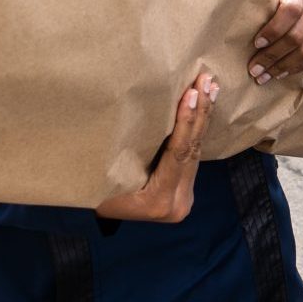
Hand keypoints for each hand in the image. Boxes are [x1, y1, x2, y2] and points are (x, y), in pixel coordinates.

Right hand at [96, 73, 218, 222]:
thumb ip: (132, 153)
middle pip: (192, 150)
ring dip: (203, 117)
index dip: (186, 121)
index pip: (177, 153)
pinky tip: (204, 108)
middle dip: (201, 113)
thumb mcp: (109, 173)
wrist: (90, 221)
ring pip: (196, 151)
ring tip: (212, 87)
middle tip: (208, 80)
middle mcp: (178, 202)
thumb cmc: (93, 192)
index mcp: (158, 200)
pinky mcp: (183, 190)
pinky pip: (192, 156)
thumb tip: (141, 110)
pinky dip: (197, 130)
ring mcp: (183, 198)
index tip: (192, 92)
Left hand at [248, 0, 302, 84]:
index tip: (256, 44)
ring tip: (264, 76)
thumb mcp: (259, 2)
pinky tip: (280, 73)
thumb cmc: (264, 5)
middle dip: (273, 56)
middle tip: (254, 69)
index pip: (291, 10)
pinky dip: (297, 68)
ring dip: (283, 67)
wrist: (285, 3)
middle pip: (297, 35)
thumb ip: (253, 13)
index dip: (274, 30)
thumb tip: (235, 37)